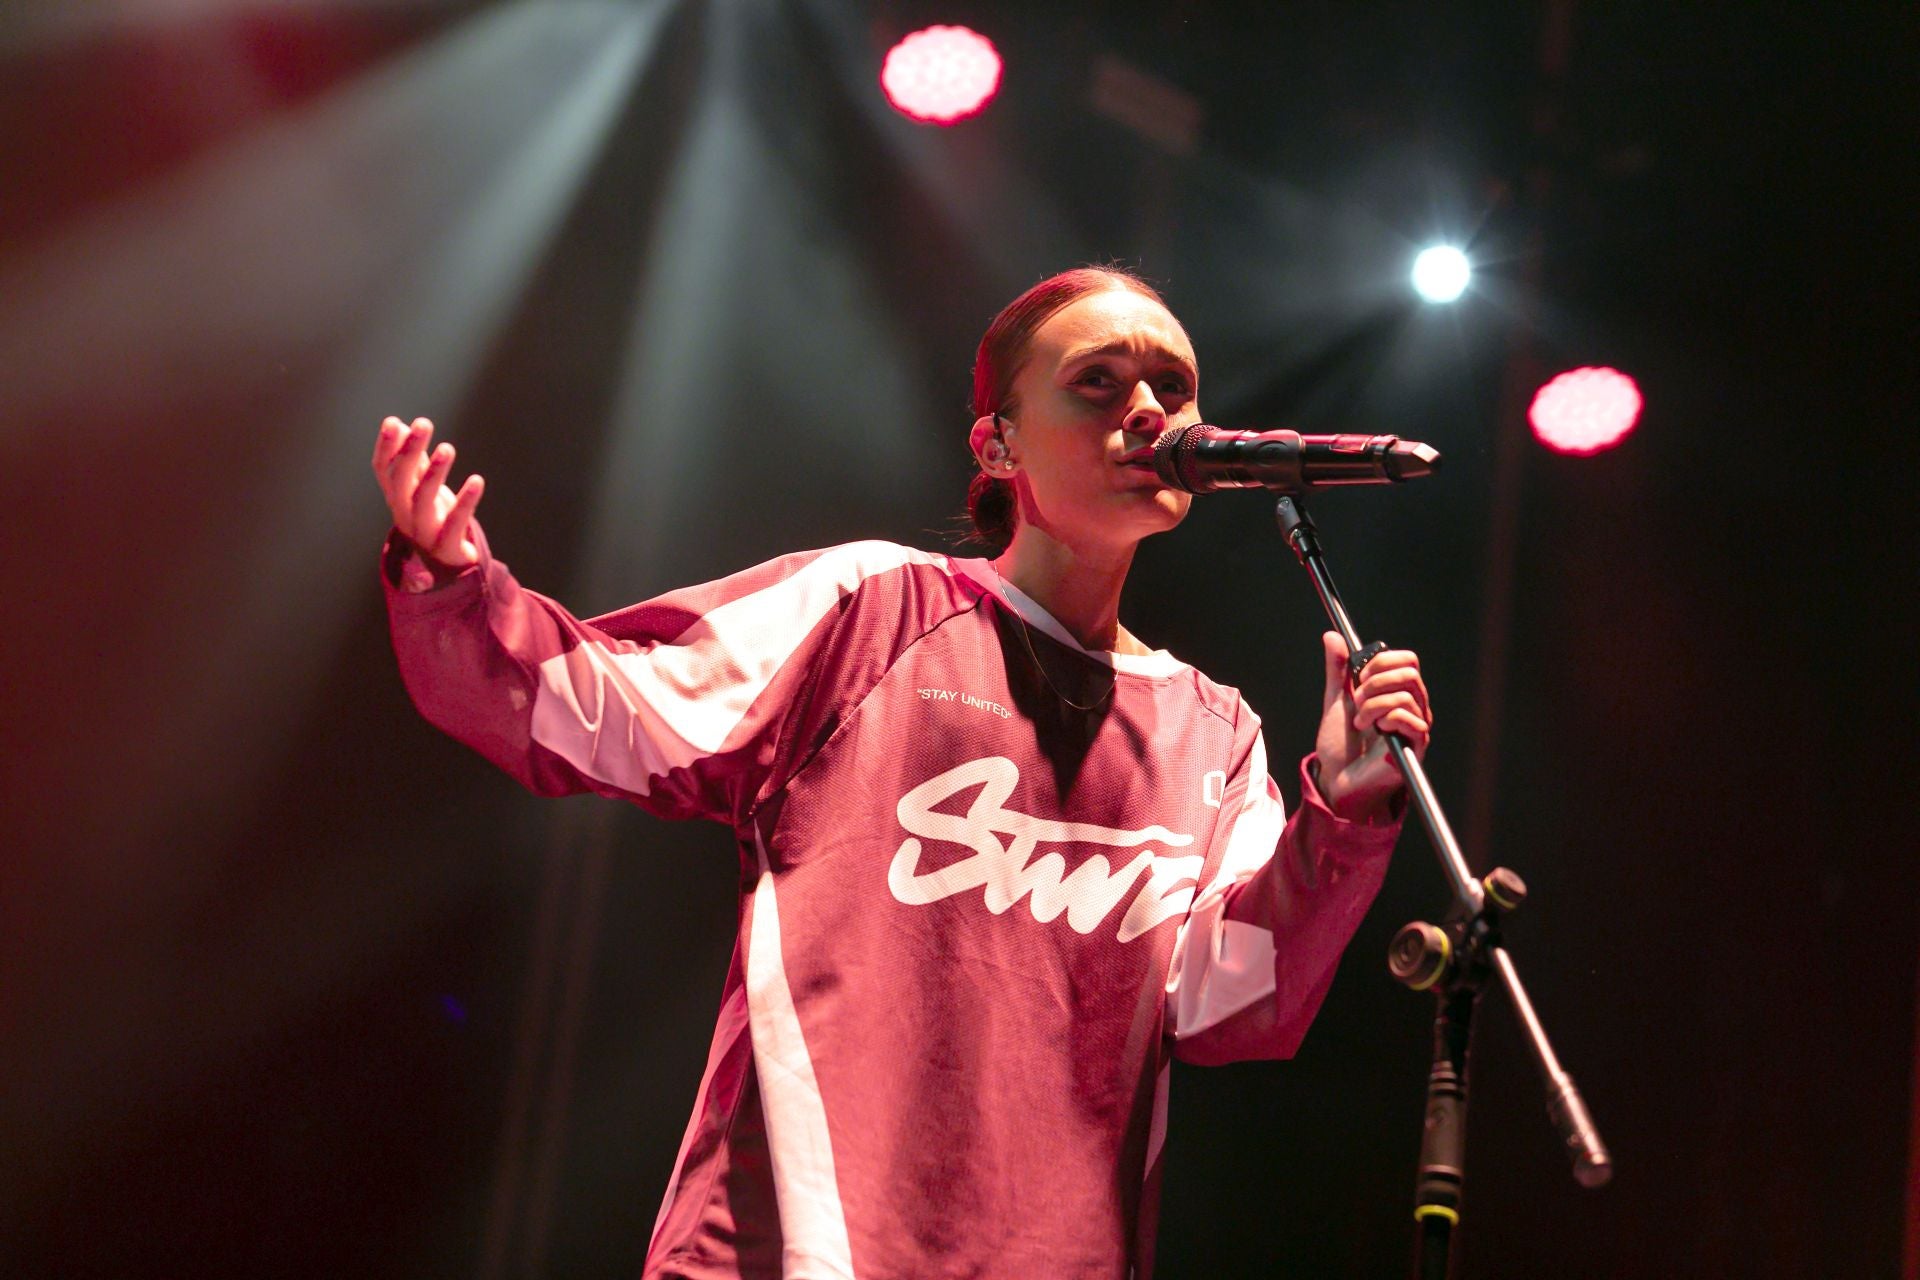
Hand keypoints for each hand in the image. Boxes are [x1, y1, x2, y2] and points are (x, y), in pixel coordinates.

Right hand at [371, 416, 483, 569]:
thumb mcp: (422, 489)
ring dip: (434, 473)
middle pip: (401, 482)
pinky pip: (455, 523)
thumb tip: (399, 424)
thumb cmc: (434, 519)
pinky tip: (477, 480)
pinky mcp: (448, 546)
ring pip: (422, 501)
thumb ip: (413, 460)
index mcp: (397, 499)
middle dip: (410, 451)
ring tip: (447, 448)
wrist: (449, 567)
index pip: (383, 471)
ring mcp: (424, 532)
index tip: (392, 422)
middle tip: (423, 424)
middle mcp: (405, 514)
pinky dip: (466, 501)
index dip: (385, 448)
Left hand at [1313, 632, 1431, 820]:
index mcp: (1398, 693)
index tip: (1358, 678)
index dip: (1381, 663)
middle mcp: (1413, 706)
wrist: (1336, 777)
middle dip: (1375, 682)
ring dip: (1372, 706)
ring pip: (1404, 695)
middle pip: (1410, 673)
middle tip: (1357, 700)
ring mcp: (1416, 726)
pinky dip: (1384, 719)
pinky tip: (1373, 732)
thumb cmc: (1341, 744)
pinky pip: (1409, 718)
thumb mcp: (1336, 700)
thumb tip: (1332, 636)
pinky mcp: (1416, 746)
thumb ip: (1338, 670)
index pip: (1408, 661)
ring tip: (1360, 722)